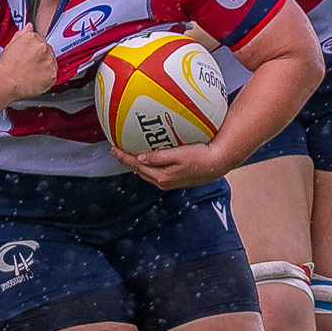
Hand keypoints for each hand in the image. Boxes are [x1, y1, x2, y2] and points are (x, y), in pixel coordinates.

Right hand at [0, 24, 57, 99]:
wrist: (6, 83)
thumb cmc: (6, 67)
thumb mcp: (10, 45)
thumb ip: (22, 35)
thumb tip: (28, 27)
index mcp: (33, 38)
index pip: (40, 39)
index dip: (35, 48)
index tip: (31, 54)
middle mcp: (43, 48)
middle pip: (47, 50)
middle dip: (41, 56)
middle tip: (30, 64)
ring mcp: (49, 61)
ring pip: (51, 62)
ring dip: (45, 66)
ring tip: (32, 72)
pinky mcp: (52, 75)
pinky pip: (53, 75)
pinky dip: (46, 77)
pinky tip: (36, 78)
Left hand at [110, 142, 228, 189]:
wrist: (218, 163)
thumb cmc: (201, 157)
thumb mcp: (179, 155)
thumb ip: (159, 157)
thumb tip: (140, 158)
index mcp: (162, 176)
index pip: (137, 166)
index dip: (124, 158)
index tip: (113, 149)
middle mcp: (164, 181)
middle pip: (139, 171)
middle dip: (126, 161)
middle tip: (115, 151)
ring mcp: (169, 181)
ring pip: (146, 173)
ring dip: (135, 164)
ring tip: (127, 155)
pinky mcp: (176, 178)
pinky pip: (155, 172)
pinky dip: (147, 165)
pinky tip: (147, 159)